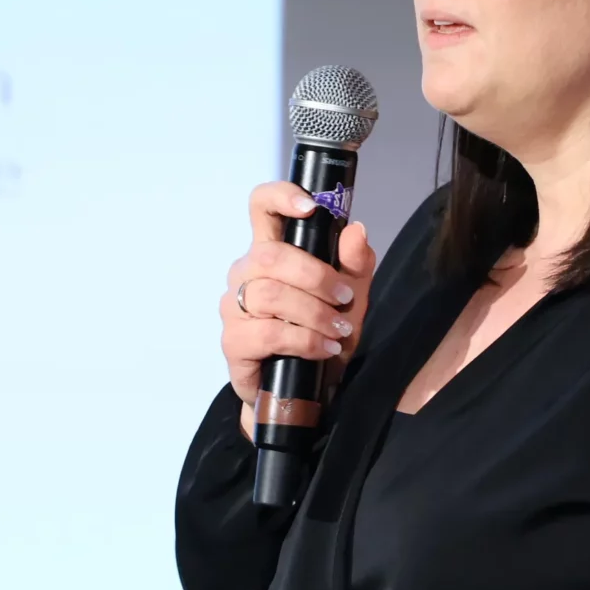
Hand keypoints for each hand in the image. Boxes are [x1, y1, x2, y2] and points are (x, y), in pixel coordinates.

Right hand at [221, 182, 377, 429]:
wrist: (306, 393)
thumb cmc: (322, 335)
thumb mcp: (351, 299)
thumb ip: (355, 266)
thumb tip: (356, 230)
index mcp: (272, 250)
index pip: (261, 206)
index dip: (279, 196)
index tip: (310, 207)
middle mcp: (246, 272)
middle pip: (270, 256)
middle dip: (317, 277)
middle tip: (345, 299)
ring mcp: (234, 306)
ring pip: (270, 295)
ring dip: (314, 313)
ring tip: (339, 330)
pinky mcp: (233, 341)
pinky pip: (268, 333)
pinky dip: (304, 340)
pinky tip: (323, 349)